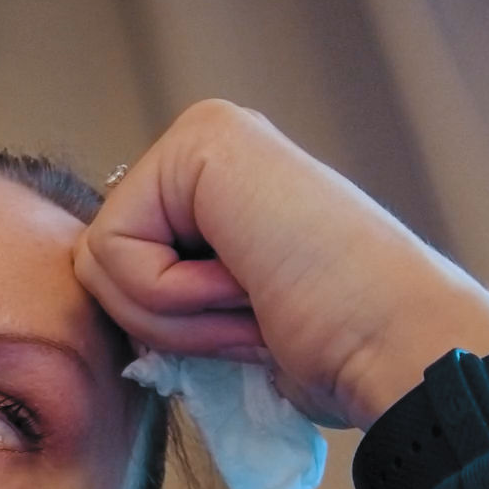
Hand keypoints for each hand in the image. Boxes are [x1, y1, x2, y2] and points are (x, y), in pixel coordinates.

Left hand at [74, 100, 488, 429]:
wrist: (397, 349)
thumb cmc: (332, 352)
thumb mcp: (222, 323)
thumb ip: (159, 299)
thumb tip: (91, 286)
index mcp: (210, 190)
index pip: (110, 272)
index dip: (165, 329)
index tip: (250, 325)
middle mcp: (206, 148)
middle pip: (93, 263)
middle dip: (162, 323)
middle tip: (252, 314)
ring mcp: (205, 136)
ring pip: (96, 261)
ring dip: (174, 316)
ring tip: (255, 298)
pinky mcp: (200, 142)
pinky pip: (112, 250)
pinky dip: (172, 297)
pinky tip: (247, 281)